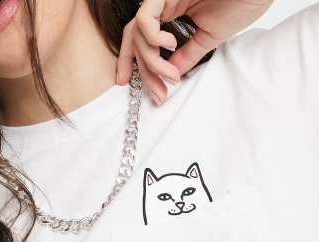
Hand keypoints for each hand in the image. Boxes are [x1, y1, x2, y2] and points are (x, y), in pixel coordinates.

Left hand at [117, 0, 273, 104]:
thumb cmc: (242, 0)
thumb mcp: (209, 36)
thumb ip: (186, 55)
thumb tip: (170, 74)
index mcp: (172, 13)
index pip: (144, 42)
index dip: (142, 69)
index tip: (155, 93)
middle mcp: (163, 5)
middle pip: (135, 41)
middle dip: (143, 72)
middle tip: (158, 94)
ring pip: (138, 34)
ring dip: (151, 62)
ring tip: (171, 74)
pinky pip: (145, 19)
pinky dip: (153, 38)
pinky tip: (171, 44)